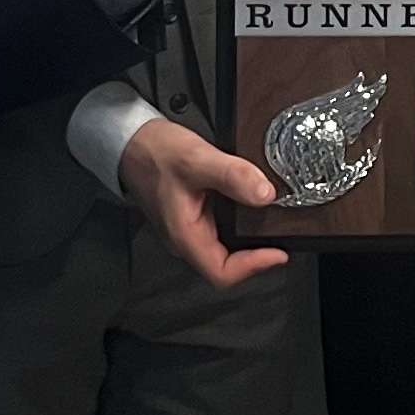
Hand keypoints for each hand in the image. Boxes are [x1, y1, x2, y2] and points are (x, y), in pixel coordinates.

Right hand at [116, 115, 292, 287]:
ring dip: (250, 241)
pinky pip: (221, 232)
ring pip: (224, 249)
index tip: (279, 251)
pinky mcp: (193, 218)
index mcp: (185, 236)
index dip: (254, 267)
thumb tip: (266, 194)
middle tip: (282, 237)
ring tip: (273, 224)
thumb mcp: (197, 158)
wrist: (132, 141)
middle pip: (226, 266)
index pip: (222, 273)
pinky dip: (240, 225)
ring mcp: (188, 230)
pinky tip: (253, 207)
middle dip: (257, 256)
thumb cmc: (156, 152)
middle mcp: (186, 240)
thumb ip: (232, 175)